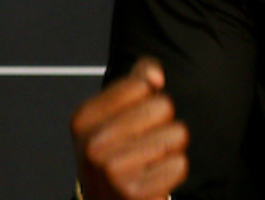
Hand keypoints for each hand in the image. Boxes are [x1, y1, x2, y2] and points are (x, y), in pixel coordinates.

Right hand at [71, 57, 188, 199]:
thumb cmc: (115, 152)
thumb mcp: (114, 111)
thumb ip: (137, 80)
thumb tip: (155, 76)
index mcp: (84, 118)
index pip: (142, 84)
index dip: (148, 98)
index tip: (133, 120)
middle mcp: (92, 144)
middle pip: (164, 106)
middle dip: (163, 123)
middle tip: (144, 143)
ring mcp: (111, 171)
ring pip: (177, 134)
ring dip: (171, 148)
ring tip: (150, 160)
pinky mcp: (134, 193)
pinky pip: (180, 164)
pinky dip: (173, 171)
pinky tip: (154, 178)